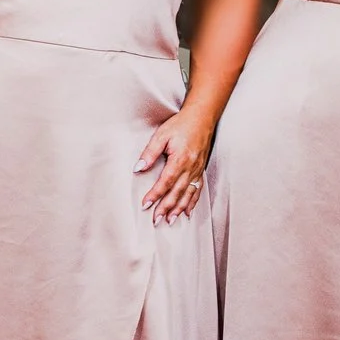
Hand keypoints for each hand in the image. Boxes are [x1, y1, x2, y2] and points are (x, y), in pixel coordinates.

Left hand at [135, 108, 212, 223]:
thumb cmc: (180, 125)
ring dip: (178, 209)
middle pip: (177, 192)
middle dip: (166, 207)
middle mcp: (190, 168)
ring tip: (170, 221)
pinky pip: (197, 190)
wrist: (201, 118)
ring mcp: (197, 170)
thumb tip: (138, 168)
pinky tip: (187, 212)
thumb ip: (150, 153)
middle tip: (156, 220)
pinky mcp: (200, 170)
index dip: (155, 195)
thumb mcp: (161, 135)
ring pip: (188, 194)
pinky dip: (192, 202)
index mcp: (180, 159)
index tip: (145, 205)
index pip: (165, 182)